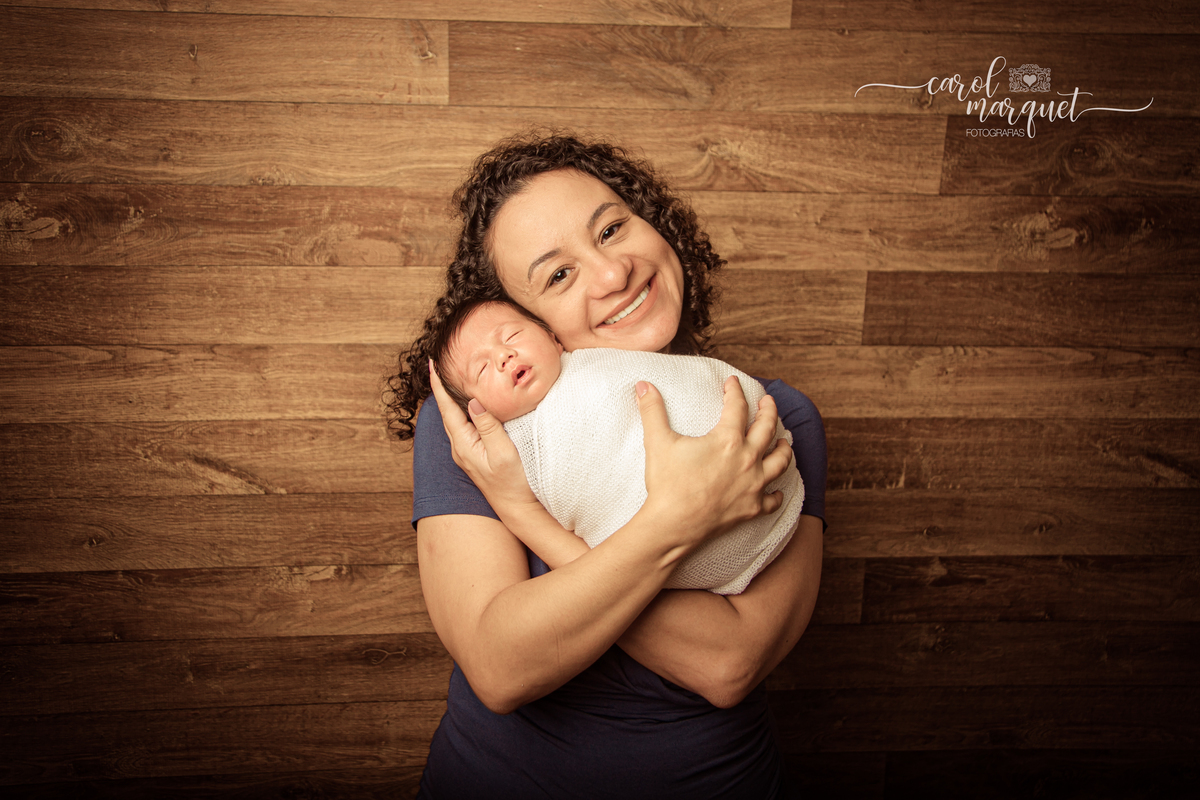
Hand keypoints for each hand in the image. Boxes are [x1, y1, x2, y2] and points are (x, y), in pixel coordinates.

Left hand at [428, 360, 537, 510]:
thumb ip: (488, 427)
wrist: (517, 509)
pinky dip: (462, 410)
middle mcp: (460, 448)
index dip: (438, 386)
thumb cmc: (513, 483)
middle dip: (441, 388)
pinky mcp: (474, 454)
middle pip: (446, 411)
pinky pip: (463, 426)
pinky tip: (467, 405)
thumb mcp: (503, 452)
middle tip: (439, 365)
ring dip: (450, 398)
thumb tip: (472, 402)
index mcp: (463, 444)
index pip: (446, 409)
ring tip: (449, 379)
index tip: (431, 364)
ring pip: (454, 419)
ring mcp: (466, 452)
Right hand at [635, 375, 792, 545]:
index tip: (732, 383)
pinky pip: (772, 500)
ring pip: (780, 462)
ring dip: (784, 448)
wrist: (672, 525)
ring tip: (784, 441)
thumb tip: (642, 385)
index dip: (734, 391)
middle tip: (768, 402)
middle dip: (769, 411)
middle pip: (767, 429)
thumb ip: (652, 411)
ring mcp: (753, 485)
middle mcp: (747, 460)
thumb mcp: (657, 442)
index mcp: (727, 440)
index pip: (737, 407)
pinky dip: (777, 493)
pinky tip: (776, 490)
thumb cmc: (667, 484)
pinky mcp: (752, 509)